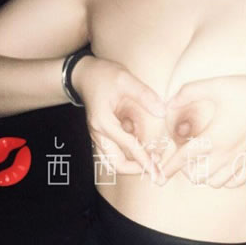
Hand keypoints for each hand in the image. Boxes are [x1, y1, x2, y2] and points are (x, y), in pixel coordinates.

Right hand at [73, 55, 165, 177]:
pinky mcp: (101, 135)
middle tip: (155, 167)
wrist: (83, 75)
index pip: (127, 146)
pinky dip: (127, 156)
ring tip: (151, 162)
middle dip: (136, 169)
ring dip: (131, 165)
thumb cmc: (103, 76)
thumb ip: (144, 95)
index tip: (156, 169)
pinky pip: (112, 153)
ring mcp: (97, 136)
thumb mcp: (125, 80)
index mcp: (103, 122)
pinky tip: (142, 150)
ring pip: (112, 161)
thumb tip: (162, 112)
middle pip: (116, 164)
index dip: (144, 158)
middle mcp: (98, 133)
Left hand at [156, 75, 245, 187]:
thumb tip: (170, 102)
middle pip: (197, 176)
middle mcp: (226, 154)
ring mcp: (241, 160)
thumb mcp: (216, 85)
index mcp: (214, 137)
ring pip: (214, 183)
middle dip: (185, 170)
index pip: (183, 159)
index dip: (168, 167)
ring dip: (204, 175)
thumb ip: (189, 92)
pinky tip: (223, 166)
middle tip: (186, 156)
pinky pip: (234, 182)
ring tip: (203, 161)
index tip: (159, 174)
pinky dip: (224, 180)